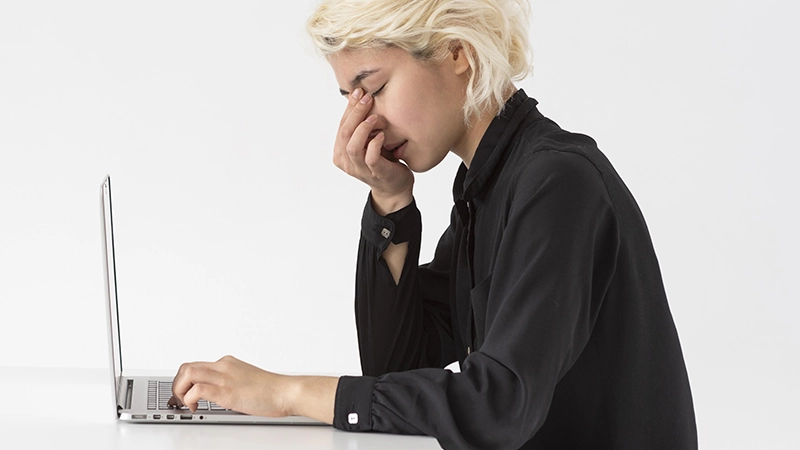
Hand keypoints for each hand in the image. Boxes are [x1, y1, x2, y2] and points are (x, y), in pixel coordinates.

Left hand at [167, 355, 290, 416]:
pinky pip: (197, 390)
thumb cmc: (272, 390)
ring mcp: (224, 378)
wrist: (285, 392)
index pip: (198, 365)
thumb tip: (222, 395)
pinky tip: (196, 407)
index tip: (185, 392)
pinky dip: (190, 399)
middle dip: (178, 384)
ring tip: (187, 403)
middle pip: (187, 367)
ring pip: (188, 374)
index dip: (186, 380)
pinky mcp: (226, 391)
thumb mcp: (247, 380)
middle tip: (182, 398)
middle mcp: (223, 367)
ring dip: (180, 390)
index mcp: (228, 363)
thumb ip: (232, 383)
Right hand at [333, 88, 413, 213]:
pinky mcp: (375, 174)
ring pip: (353, 147)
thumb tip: (359, 96)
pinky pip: (370, 158)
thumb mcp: (368, 141)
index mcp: (340, 153)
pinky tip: (382, 135)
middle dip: (355, 113)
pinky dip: (375, 144)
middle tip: (367, 98)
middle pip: (345, 134)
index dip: (349, 108)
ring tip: (374, 117)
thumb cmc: (382, 160)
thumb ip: (361, 126)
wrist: (394, 187)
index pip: (341, 126)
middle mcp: (346, 162)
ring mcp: (360, 170)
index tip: (358, 91)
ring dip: (362, 129)